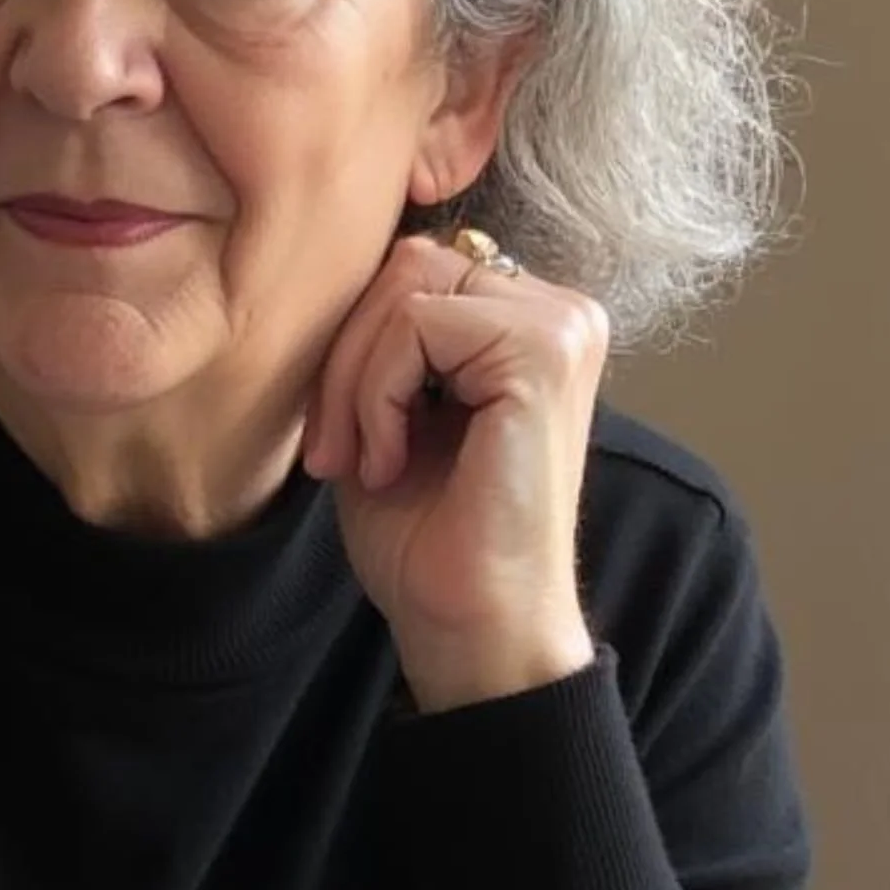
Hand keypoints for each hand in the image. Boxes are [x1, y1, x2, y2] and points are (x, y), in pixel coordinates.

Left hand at [299, 234, 609, 710]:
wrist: (470, 626)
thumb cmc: (429, 539)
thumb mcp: (384, 413)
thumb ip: (379, 338)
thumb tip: (327, 270)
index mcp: (528, 320)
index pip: (411, 269)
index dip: (353, 344)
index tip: (336, 439)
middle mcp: (560, 312)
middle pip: (406, 264)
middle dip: (346, 358)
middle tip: (335, 452)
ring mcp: (563, 326)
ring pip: (406, 289)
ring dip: (356, 382)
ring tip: (363, 461)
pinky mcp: (546, 352)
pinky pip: (417, 324)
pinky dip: (378, 395)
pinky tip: (391, 462)